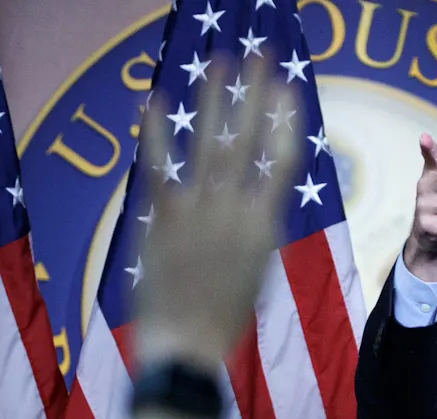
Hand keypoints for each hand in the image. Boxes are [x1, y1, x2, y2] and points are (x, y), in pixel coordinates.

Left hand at [133, 60, 301, 374]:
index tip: (286, 88)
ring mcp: (196, 211)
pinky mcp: (161, 219)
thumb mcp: (256, 271)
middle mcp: (233, 209)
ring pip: (207, 144)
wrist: (186, 344)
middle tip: (258, 56)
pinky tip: (150, 101)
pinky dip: (152, 134)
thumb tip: (251, 204)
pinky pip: (156, 168)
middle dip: (253, 94)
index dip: (285, 121)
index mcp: (265, 223)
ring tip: (218, 64)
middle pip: (247, 139)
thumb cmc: (223, 317)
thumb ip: (253, 230)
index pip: (282, 160)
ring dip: (212, 100)